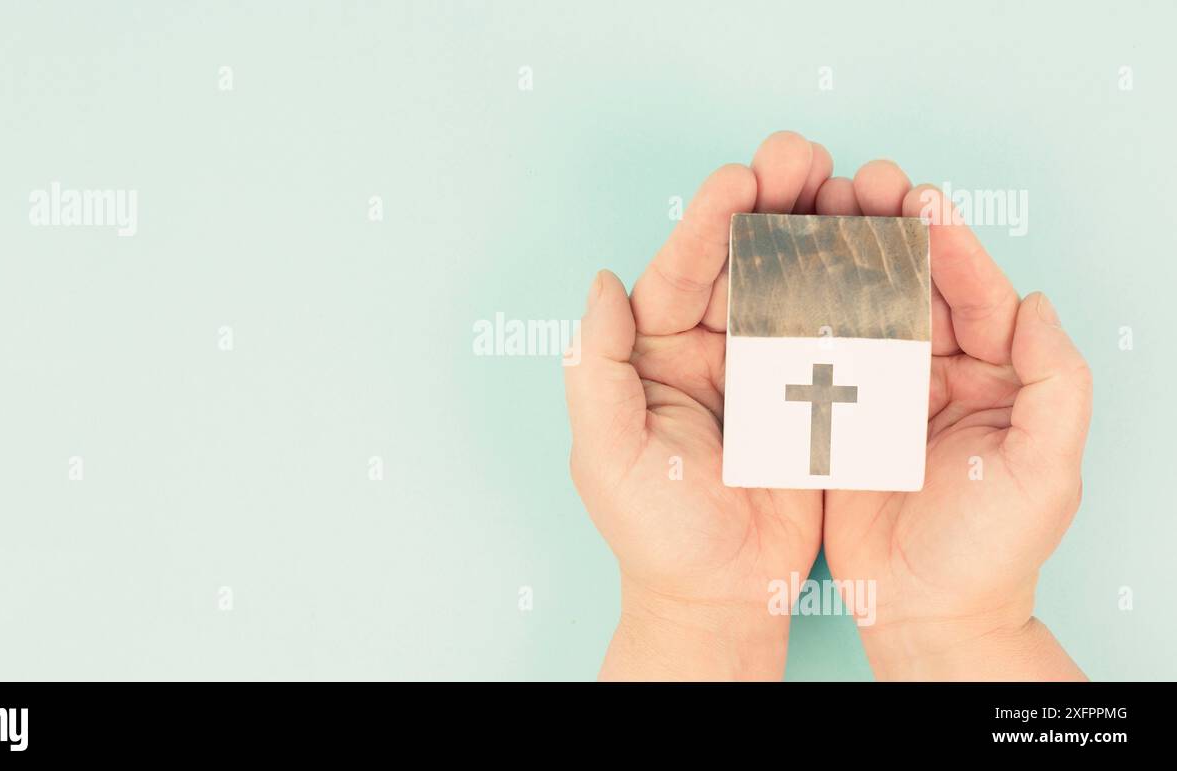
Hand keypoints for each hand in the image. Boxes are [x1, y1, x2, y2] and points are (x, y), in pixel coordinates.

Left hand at [564, 132, 834, 679]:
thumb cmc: (653, 532)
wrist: (718, 595)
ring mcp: (766, 365)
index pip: (680, 270)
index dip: (707, 221)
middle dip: (774, 202)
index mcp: (656, 352)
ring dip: (824, 228)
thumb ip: (594, 368)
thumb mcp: (606, 454)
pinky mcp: (817, 390)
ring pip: (797, 279)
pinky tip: (888, 246)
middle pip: (743, 258)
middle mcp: (710, 346)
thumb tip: (603, 283)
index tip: (739, 180)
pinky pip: (841, 326)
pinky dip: (865, 285)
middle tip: (806, 155)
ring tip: (857, 183)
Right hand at [816, 162, 1091, 679]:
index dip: (950, 245)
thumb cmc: (994, 550)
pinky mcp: (833, 413)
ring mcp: (882, 389)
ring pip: (858, 305)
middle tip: (857, 180)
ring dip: (836, 255)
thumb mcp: (1047, 471)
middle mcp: (937, 371)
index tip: (921, 198)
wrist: (929, 614)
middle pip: (910, 284)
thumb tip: (1037, 303)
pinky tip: (773, 270)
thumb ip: (1055, 384)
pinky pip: (815, 351)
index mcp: (993, 375)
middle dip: (884, 230)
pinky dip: (794, 309)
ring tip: (811, 205)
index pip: (975, 294)